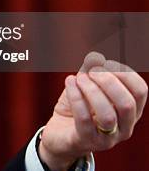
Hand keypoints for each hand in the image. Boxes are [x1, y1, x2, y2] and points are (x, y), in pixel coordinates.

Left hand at [39, 52, 147, 170]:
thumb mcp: (86, 86)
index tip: (105, 63)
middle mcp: (124, 127)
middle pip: (127, 103)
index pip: (140, 91)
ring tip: (78, 78)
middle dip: (108, 82)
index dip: (124, 73)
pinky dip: (76, 96)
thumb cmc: (77, 107)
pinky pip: (83, 119)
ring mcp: (107, 138)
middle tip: (90, 71)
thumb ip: (91, 71)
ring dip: (91, 90)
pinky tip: (69, 82)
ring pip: (107, 114)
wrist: (59, 133)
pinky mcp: (86, 141)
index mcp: (131, 112)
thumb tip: (96, 57)